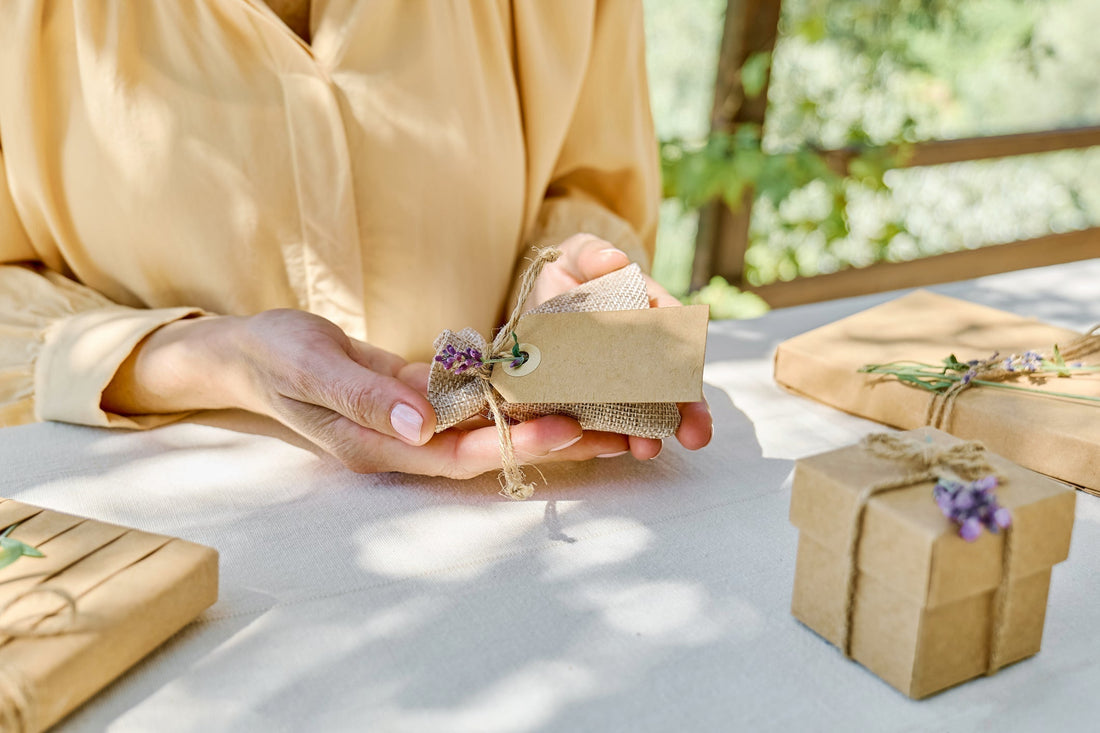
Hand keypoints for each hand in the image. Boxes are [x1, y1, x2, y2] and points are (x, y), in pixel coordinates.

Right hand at [102, 309, 629, 475]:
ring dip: (541, 415)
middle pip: (489, 447)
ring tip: (604, 407)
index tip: (568, 426)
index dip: (514, 443)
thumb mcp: (311, 367)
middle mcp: (405, 441)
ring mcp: (414, 421)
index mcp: (380, 444)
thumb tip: (423, 426)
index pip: (460, 454)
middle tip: (616, 430)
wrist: (249, 350)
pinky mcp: (418, 395)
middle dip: (550, 440)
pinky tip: (552, 374)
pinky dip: (511, 387)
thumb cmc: (274, 355)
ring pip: (488, 423)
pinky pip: (472, 396)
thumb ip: (365, 397)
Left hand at [526, 233, 712, 458]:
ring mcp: (619, 381)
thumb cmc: (569, 276)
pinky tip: (618, 449)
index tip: (693, 378)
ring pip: (644, 409)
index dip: (687, 357)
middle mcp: (642, 352)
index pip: (675, 335)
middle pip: (671, 382)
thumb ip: (592, 253)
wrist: (535, 304)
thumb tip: (614, 260)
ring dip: (652, 431)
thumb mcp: (577, 256)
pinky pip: (607, 423)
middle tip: (696, 436)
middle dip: (687, 410)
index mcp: (649, 314)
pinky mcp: (591, 401)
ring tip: (648, 450)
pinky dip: (614, 437)